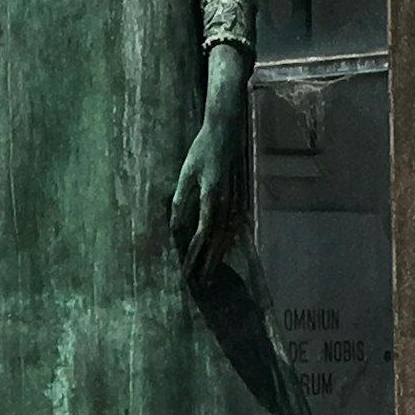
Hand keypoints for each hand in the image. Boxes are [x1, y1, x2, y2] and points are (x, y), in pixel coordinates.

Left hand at [167, 100, 245, 279]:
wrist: (227, 131)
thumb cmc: (202, 150)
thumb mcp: (186, 173)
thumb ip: (181, 201)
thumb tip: (174, 227)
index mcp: (212, 196)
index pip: (202, 234)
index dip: (194, 255)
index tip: (186, 271)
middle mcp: (228, 202)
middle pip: (218, 241)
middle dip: (208, 263)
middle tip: (200, 284)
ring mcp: (237, 201)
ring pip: (229, 237)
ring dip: (219, 256)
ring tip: (210, 274)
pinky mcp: (241, 198)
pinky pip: (235, 227)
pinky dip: (228, 243)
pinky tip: (222, 253)